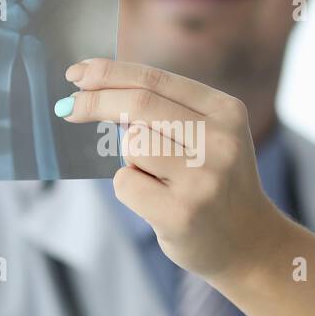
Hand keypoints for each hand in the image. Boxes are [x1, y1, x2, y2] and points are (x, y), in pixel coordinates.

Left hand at [57, 58, 283, 283]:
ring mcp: (202, 179)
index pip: (155, 80)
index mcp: (226, 111)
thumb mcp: (208, 135)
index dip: (109, 73)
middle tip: (66, 107)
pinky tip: (158, 202)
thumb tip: (94, 87)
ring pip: (131, 145)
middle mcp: (219, 141)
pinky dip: (130, 189)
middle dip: (94, 102)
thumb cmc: (214, 181)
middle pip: (138, 104)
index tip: (77, 74)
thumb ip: (164, 110)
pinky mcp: (180, 213)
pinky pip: (125, 183)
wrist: (248, 241)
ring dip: (129, 158)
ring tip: (158, 179)